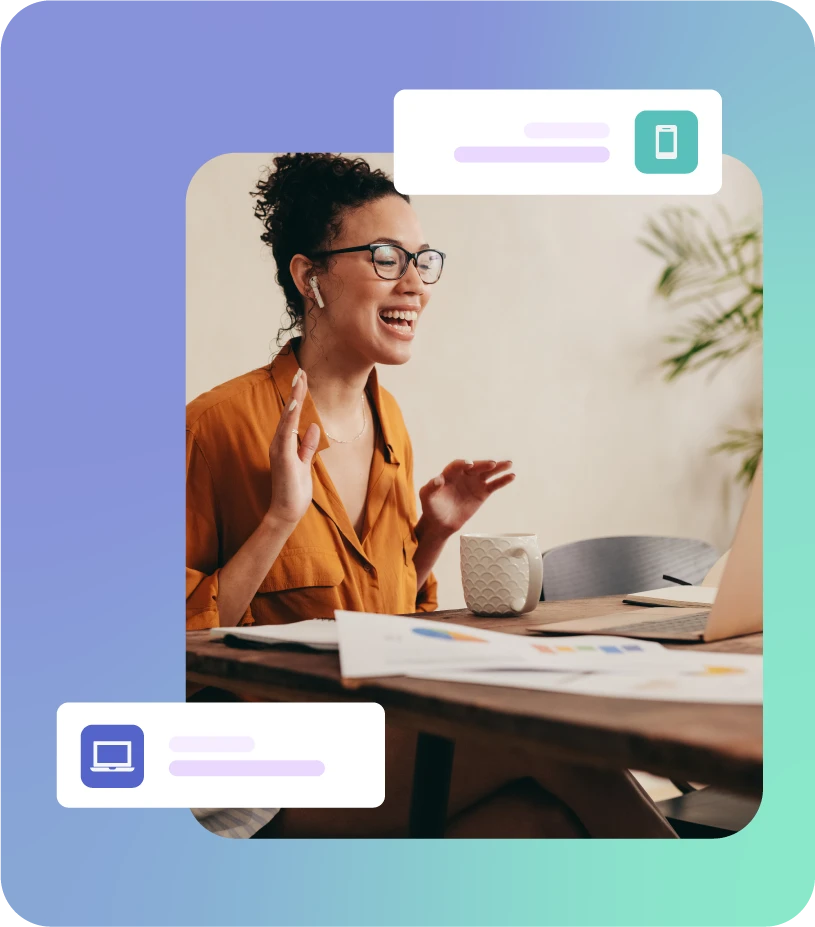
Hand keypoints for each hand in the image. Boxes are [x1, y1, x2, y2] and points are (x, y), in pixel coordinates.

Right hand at [266, 369, 320, 526]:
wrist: (287, 511)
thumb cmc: (295, 489)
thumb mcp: (306, 463)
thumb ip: (308, 446)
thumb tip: (314, 427)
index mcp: (285, 443)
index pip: (293, 416)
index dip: (298, 397)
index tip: (303, 379)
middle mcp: (279, 442)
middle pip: (288, 412)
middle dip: (296, 391)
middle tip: (301, 370)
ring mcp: (279, 448)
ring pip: (287, 418)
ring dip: (294, 399)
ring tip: (300, 380)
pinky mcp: (282, 457)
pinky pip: (286, 434)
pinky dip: (290, 418)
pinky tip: (294, 404)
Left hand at [418, 459, 514, 536]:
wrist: (440, 523)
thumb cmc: (431, 508)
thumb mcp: (426, 497)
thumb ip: (430, 487)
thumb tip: (437, 480)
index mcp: (449, 474)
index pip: (457, 465)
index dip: (463, 464)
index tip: (469, 464)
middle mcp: (463, 475)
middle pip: (475, 467)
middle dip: (483, 465)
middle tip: (492, 464)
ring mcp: (474, 483)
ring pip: (488, 473)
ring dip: (498, 468)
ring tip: (508, 464)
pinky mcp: (482, 493)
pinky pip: (494, 485)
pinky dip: (502, 480)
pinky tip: (511, 476)